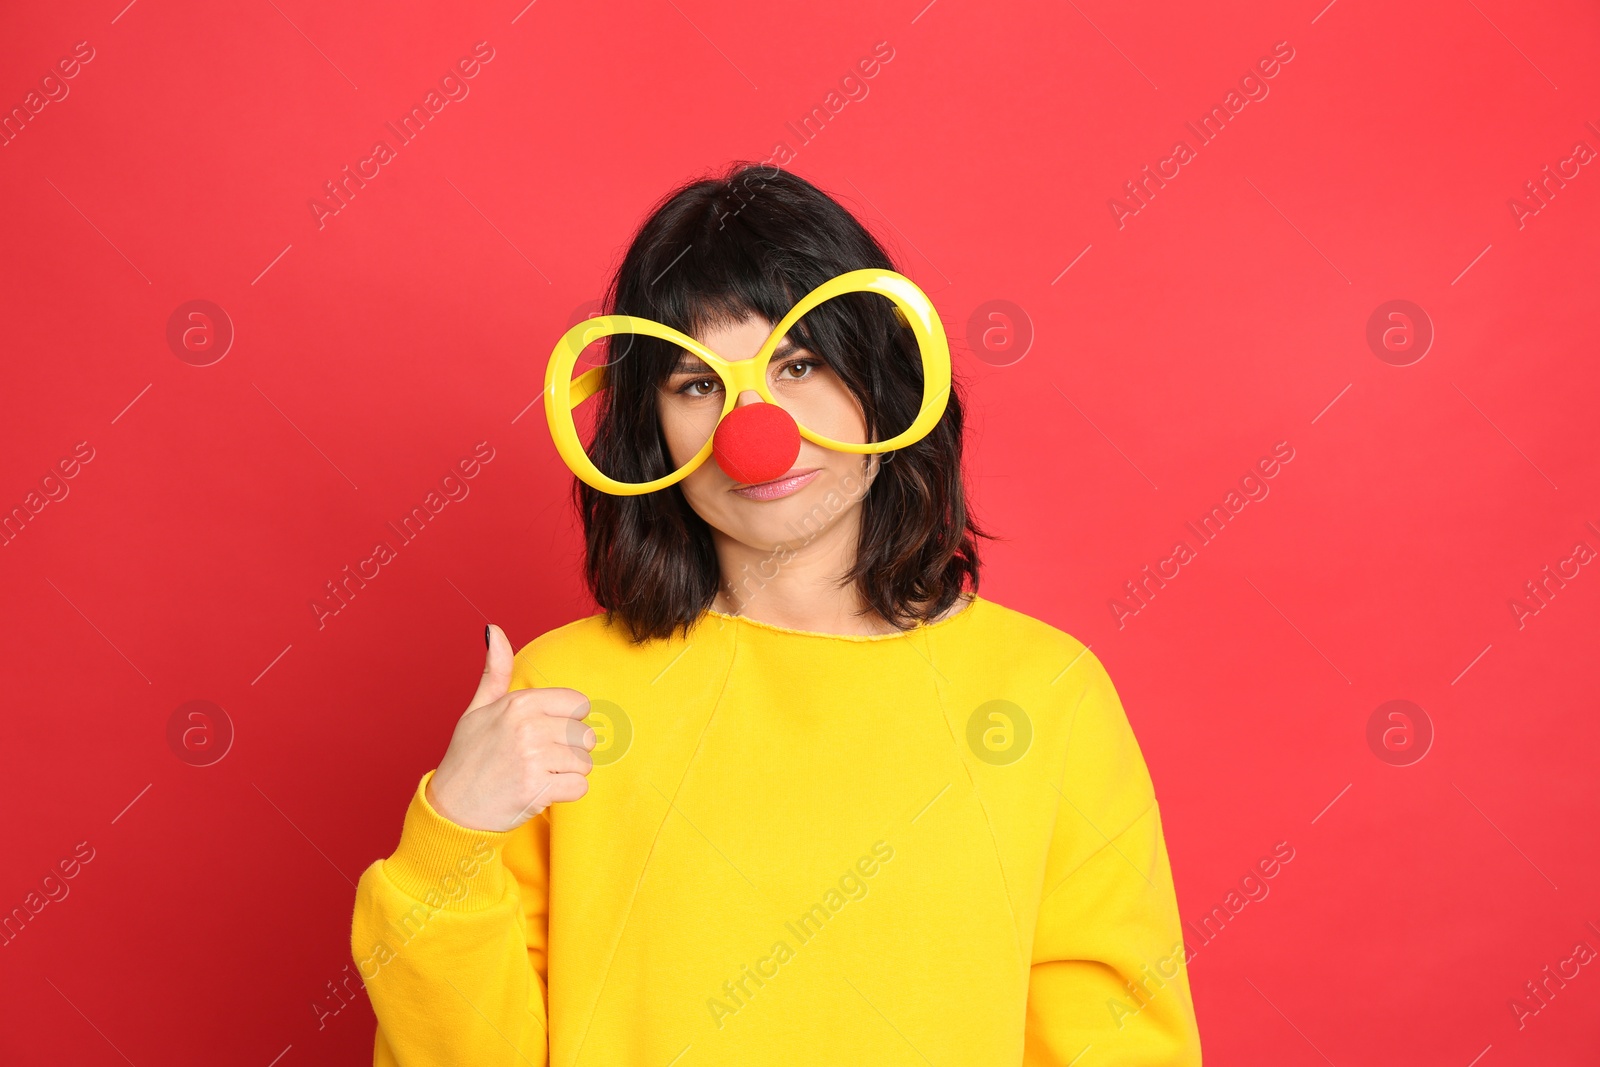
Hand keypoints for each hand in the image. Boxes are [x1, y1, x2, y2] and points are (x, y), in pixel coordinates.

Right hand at [425, 624, 595, 831]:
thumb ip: (495, 671)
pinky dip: (565, 793)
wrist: (452, 808)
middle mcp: (528, 727)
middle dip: (569, 750)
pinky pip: (580, 787)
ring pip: (585, 762)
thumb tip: (494, 629)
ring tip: (538, 775)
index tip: (545, 733)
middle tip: (540, 759)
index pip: (578, 704)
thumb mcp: (478, 709)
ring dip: (567, 773)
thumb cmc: (468, 758)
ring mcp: (533, 758)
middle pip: (586, 735)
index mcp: (518, 703)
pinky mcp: (537, 789)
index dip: (567, 721)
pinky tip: (541, 791)